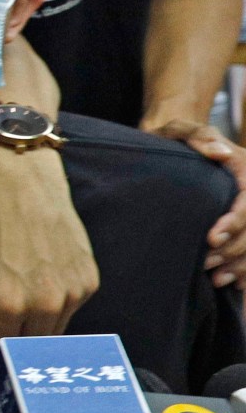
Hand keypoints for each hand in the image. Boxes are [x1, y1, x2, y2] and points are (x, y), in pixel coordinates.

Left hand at [0, 146, 96, 355]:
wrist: (18, 184)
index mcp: (6, 307)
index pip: (1, 351)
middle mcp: (45, 305)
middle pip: (29, 345)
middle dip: (10, 333)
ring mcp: (72, 293)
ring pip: (53, 330)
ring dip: (34, 320)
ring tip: (17, 286)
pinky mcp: (89, 281)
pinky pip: (70, 308)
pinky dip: (54, 302)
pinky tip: (38, 274)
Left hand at [148, 118, 245, 287]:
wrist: (174, 144)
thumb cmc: (175, 136)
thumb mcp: (182, 130)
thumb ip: (199, 136)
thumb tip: (220, 152)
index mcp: (244, 167)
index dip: (235, 221)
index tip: (211, 238)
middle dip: (234, 247)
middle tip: (206, 262)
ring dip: (241, 262)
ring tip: (215, 277)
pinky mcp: (242, 222)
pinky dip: (245, 268)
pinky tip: (232, 282)